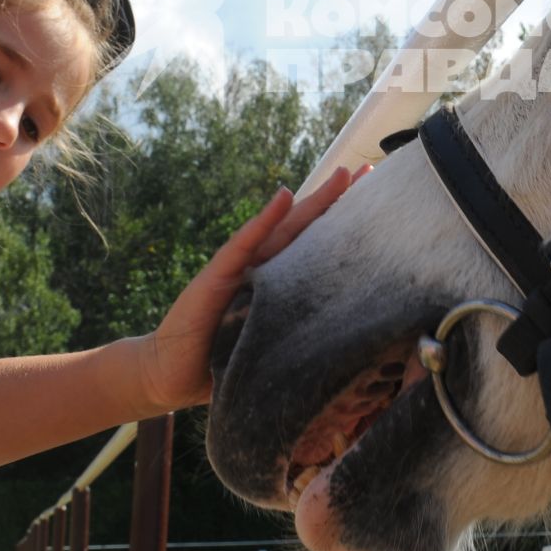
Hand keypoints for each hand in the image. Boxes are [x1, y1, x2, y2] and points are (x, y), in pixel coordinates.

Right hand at [135, 166, 359, 412]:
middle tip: (370, 174)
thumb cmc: (222, 366)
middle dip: (338, 201)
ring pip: (284, 228)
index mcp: (280, 285)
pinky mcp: (217, 276)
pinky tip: (282, 197)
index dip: (346, 228)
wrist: (170, 375)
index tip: (380, 208)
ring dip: (313, 201)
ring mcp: (240, 268)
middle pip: (307, 229)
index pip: (319, 249)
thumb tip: (355, 354)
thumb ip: (302, 341)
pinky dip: (264, 219)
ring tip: (342, 177)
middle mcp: (263, 269)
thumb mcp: (274, 351)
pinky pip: (244, 244)